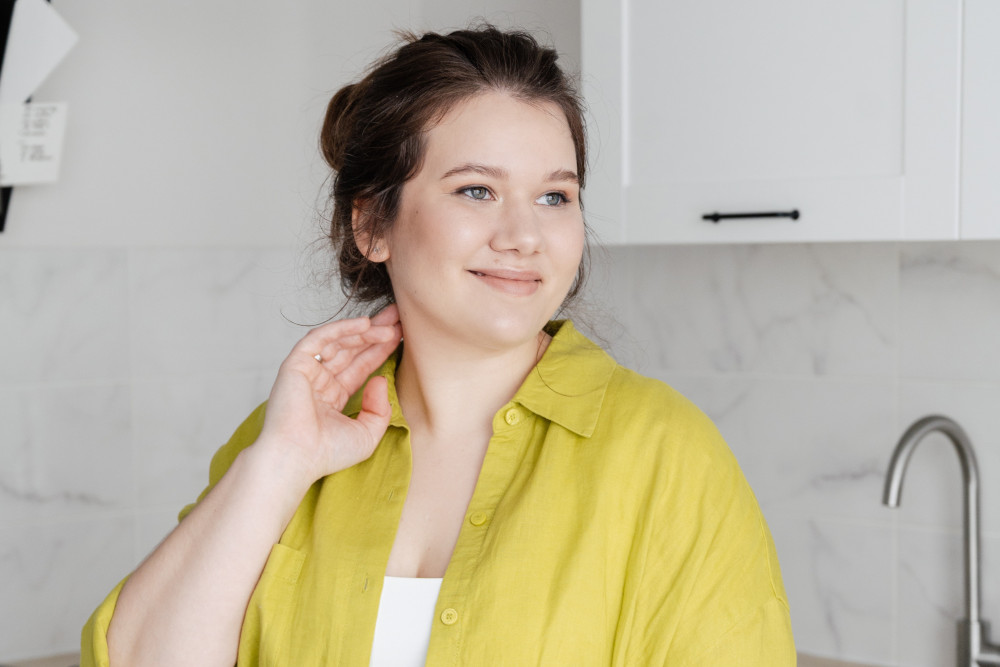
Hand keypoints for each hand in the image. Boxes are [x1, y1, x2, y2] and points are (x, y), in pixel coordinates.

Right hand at [254, 304, 401, 483]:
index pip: (361, 367)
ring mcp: (307, 372)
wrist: (297, 458)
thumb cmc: (328, 453)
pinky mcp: (296, 364)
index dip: (380, 351)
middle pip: (352, 350)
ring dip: (365, 331)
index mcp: (333, 397)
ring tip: (390, 325)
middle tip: (399, 317)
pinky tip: (365, 324)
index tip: (401, 337)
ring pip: (339, 342)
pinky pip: (320, 338)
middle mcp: (320, 382)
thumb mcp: (367, 434)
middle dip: (375, 333)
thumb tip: (381, 379)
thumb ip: (380, 409)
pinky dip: (342, 329)